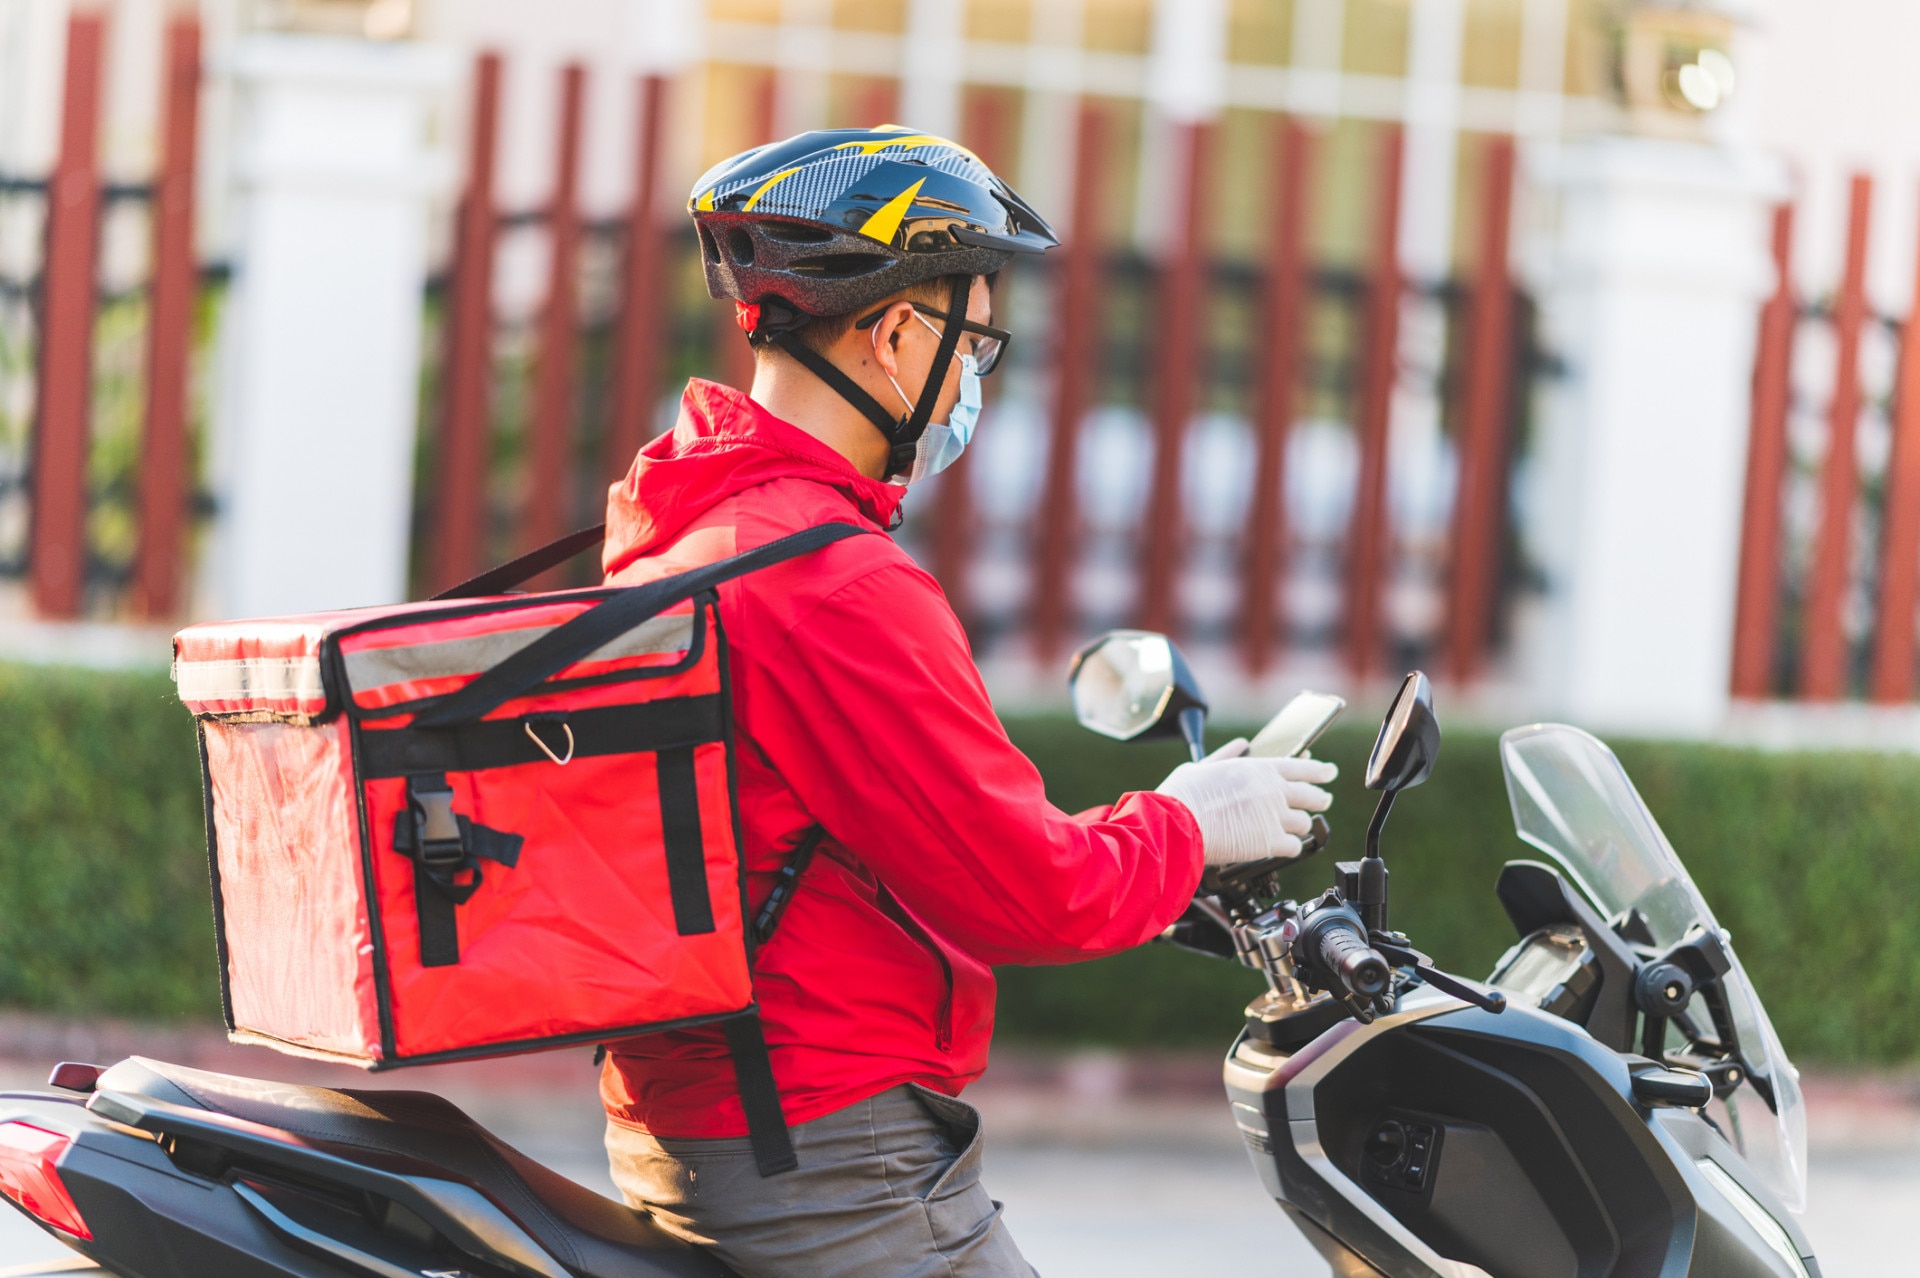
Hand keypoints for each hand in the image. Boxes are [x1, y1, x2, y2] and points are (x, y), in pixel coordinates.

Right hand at [1156, 738, 1336, 864]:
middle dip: (1320, 798)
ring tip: (1296, 828)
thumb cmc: (1183, 796)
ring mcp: (1274, 817)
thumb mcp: (1201, 765)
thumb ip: (1225, 755)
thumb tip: (1240, 745)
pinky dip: (1291, 847)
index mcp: (1259, 769)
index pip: (1302, 767)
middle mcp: (1272, 790)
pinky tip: (1285, 847)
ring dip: (1300, 825)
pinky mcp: (1270, 842)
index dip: (1320, 770)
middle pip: (1311, 795)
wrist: (1177, 824)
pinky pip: (1294, 846)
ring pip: (1304, 822)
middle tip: (1322, 801)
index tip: (1329, 772)